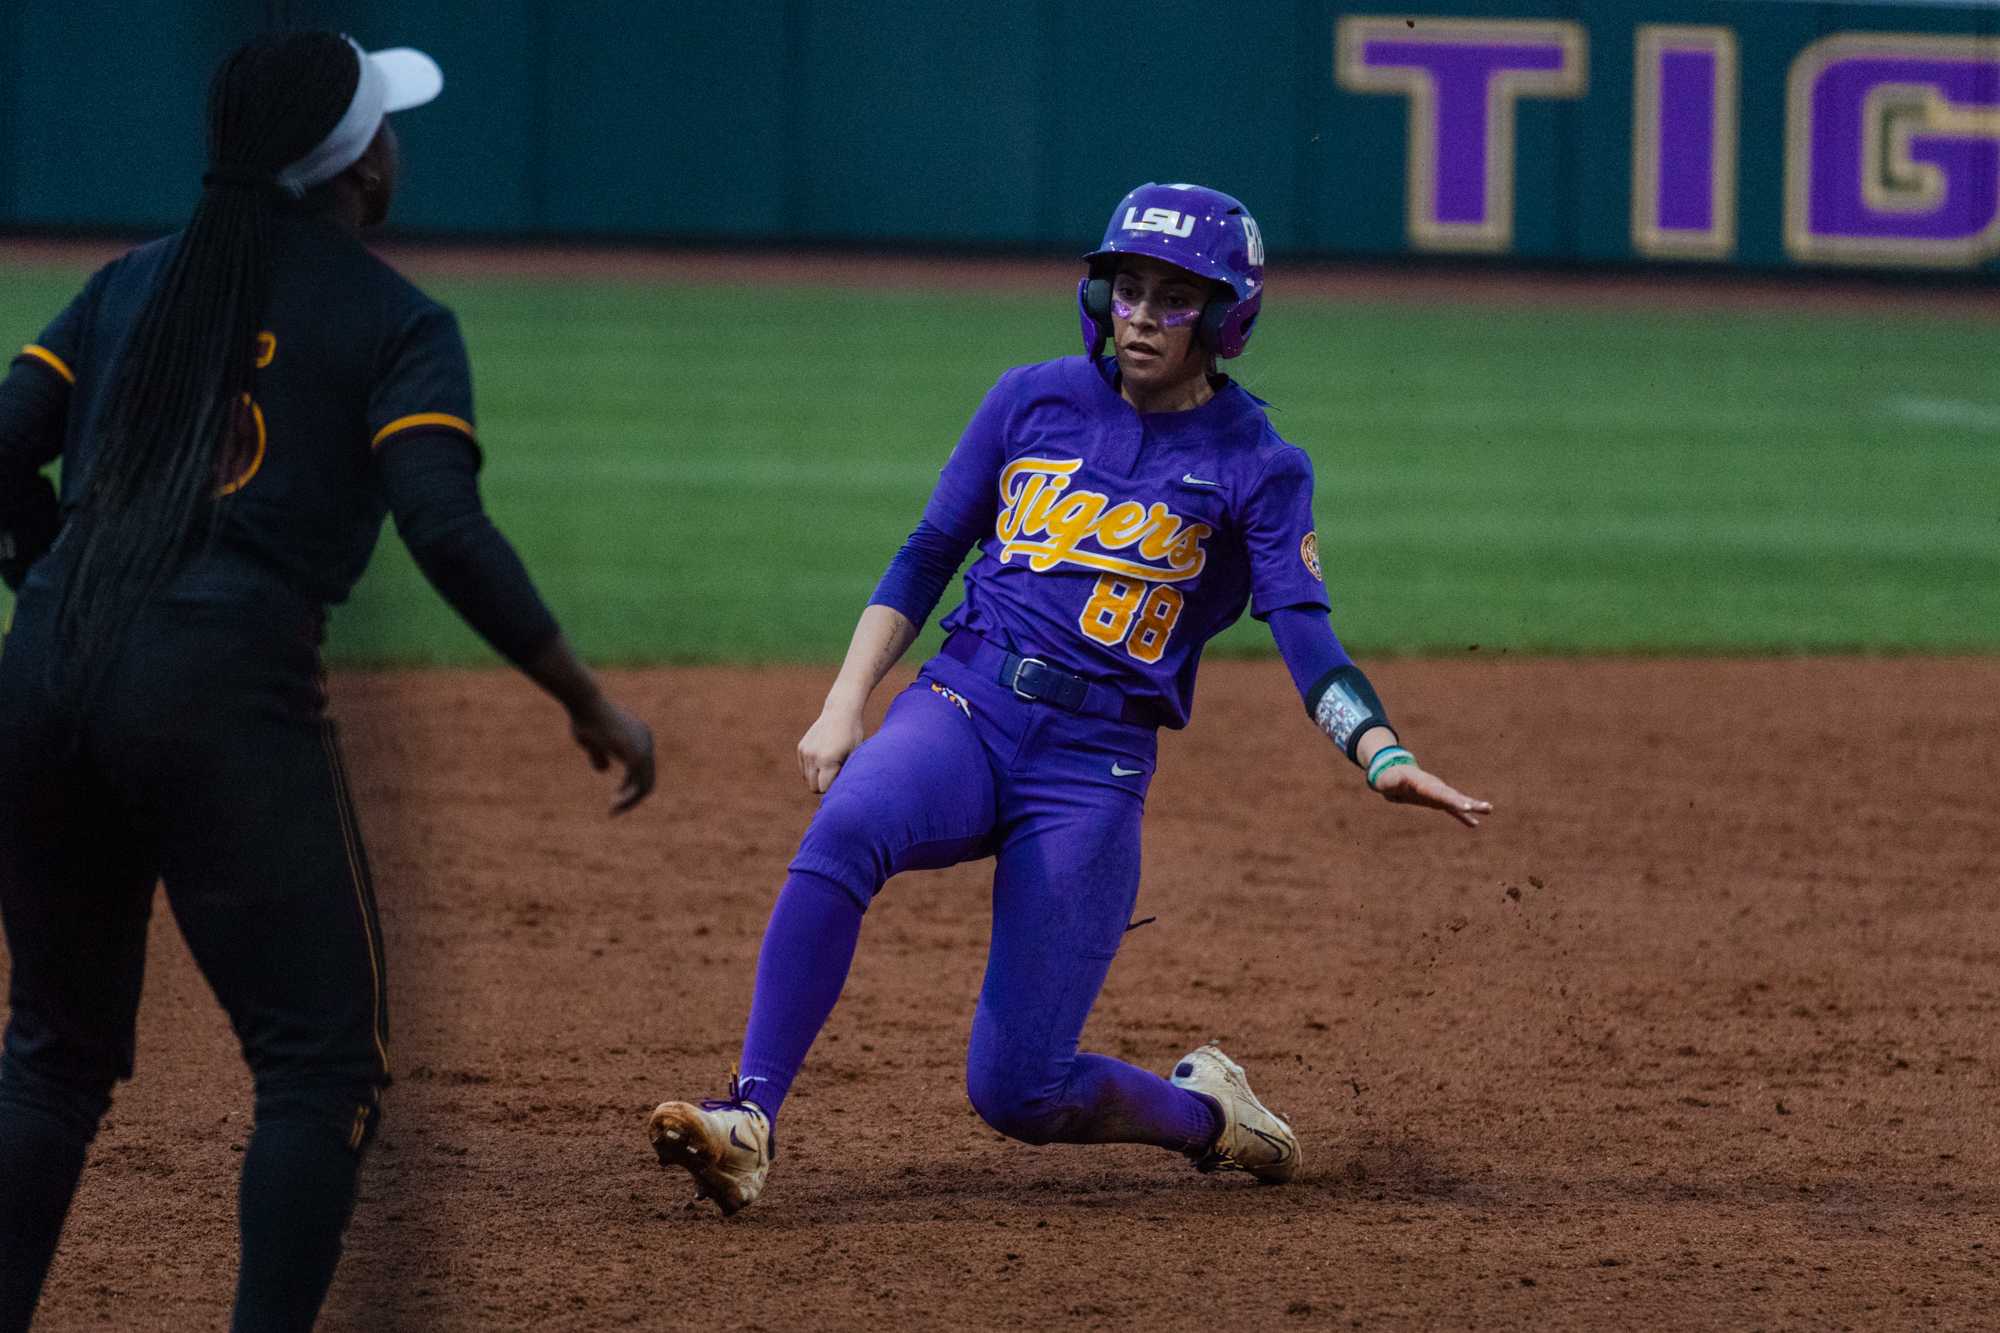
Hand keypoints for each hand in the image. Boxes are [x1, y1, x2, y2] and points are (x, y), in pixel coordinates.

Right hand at [569, 696, 655, 814]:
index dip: (630, 786)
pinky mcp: (635, 754)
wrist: (585, 701)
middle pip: (647, 779)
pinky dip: (628, 797)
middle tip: (615, 810)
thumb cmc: (585, 717)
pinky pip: (637, 784)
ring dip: (630, 801)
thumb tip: (604, 770)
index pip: (643, 769)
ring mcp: (643, 748)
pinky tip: (615, 804)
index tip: (614, 799)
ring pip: (645, 785)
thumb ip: (599, 754)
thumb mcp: (591, 740)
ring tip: (614, 810)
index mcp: (640, 736)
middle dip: (632, 798)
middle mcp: (646, 741)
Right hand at [798, 704, 865, 793]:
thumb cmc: (852, 735)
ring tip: (831, 766)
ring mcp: (805, 752)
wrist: (841, 712)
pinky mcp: (801, 748)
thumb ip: (844, 775)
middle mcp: (813, 757)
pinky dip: (812, 769)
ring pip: (807, 779)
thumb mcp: (854, 756)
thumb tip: (839, 793)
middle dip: (824, 786)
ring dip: (817, 777)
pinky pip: (804, 769)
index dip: (833, 788)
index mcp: (827, 761)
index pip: (823, 789)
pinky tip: (823, 759)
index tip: (841, 780)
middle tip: (836, 775)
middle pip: (813, 787)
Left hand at [1373, 764, 1490, 827]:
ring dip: (1472, 806)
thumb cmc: (1388, 779)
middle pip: (1454, 796)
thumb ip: (1394, 782)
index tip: (1466, 806)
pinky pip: (1452, 809)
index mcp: (1424, 785)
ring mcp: (1438, 793)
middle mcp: (1435, 787)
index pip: (1440, 793)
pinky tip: (1474, 824)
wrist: (1391, 774)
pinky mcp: (1437, 800)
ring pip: (1457, 800)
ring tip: (1489, 809)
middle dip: (1469, 802)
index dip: (1453, 800)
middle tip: (1486, 807)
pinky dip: (1463, 816)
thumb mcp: (1388, 781)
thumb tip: (1399, 779)